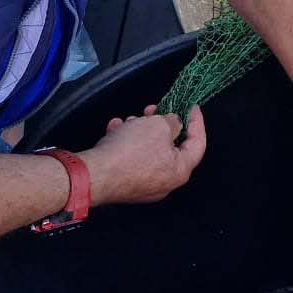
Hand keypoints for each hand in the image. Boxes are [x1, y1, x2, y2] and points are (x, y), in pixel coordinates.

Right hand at [81, 103, 205, 204]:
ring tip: (129, 120)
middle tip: (153, 110)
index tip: (192, 107)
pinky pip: (130, 159)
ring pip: (147, 150)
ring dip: (140, 131)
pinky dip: (125, 142)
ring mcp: (143, 185)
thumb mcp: (158, 126)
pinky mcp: (124, 184)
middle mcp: (164, 182)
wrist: (95, 174)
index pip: (198, 144)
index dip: (197, 122)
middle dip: (160, 124)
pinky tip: (115, 130)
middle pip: (169, 147)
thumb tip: (174, 123)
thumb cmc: (131, 151)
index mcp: (180, 171)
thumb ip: (172, 122)